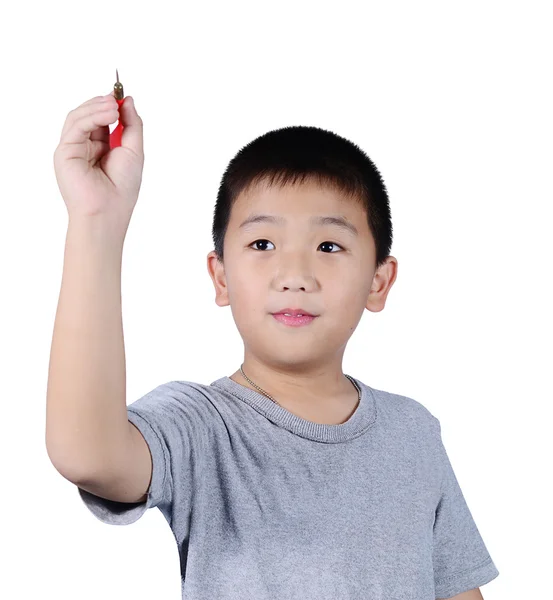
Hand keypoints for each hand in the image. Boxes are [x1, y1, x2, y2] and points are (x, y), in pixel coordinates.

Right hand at [53, 92, 143, 239]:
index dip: (110, 105)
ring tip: (113, 107)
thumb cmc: (122, 188)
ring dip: (97, 107)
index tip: (121, 94)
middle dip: (103, 103)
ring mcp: (73, 148)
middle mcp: (86, 147)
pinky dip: (91, 116)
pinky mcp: (64, 151)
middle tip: (116, 98)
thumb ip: (132, 125)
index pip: (102, 119)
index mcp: (102, 148)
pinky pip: (75, 125)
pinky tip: (108, 114)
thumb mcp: (134, 150)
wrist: (108, 210)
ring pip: (79, 116)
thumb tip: (127, 100)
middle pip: (88, 114)